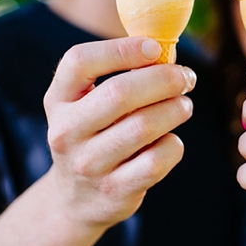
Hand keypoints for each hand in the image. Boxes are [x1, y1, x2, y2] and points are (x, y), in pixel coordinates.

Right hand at [43, 37, 195, 229]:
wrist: (76, 199)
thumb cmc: (95, 135)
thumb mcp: (88, 104)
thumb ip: (121, 75)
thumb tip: (168, 52)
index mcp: (59, 100)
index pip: (79, 61)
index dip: (121, 49)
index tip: (155, 47)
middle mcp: (66, 131)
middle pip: (119, 93)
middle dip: (164, 79)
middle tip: (186, 77)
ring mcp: (88, 164)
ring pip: (143, 126)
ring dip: (175, 109)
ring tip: (184, 106)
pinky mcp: (114, 191)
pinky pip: (157, 160)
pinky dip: (173, 144)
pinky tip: (170, 140)